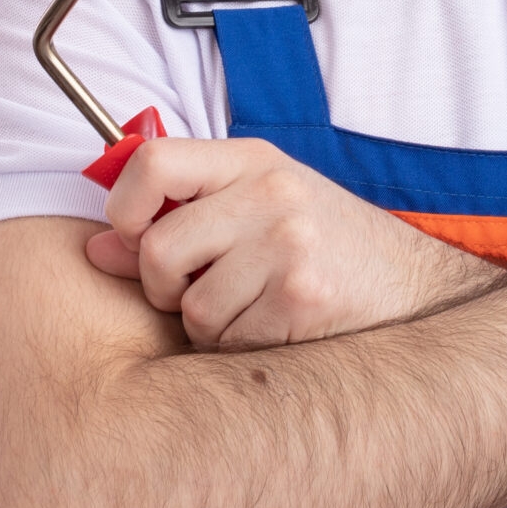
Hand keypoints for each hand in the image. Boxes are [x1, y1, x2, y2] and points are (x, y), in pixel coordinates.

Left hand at [86, 136, 496, 350]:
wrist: (410, 286)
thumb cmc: (326, 244)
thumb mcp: (256, 207)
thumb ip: (177, 217)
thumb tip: (96, 248)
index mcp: (253, 160)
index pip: (152, 160)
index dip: (123, 207)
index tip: (132, 234)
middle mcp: (272, 194)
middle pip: (158, 248)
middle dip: (164, 285)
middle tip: (201, 287)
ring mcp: (289, 245)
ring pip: (190, 307)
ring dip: (208, 325)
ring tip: (251, 307)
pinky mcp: (302, 297)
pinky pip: (228, 341)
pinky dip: (241, 347)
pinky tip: (275, 326)